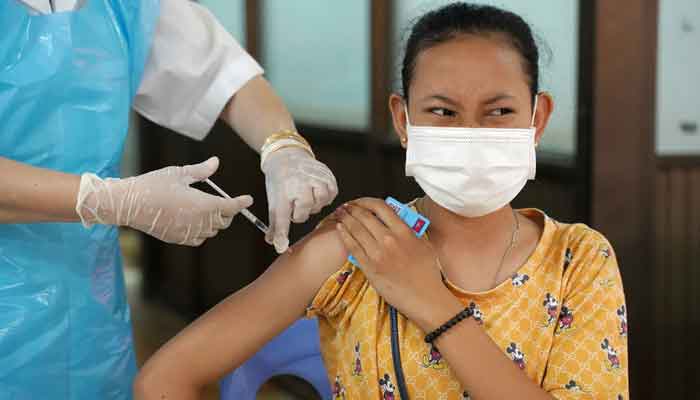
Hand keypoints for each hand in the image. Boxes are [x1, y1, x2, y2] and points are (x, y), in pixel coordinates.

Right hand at [76, 157, 252, 245]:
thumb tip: (216, 162)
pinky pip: (199, 238)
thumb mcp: (178, 173)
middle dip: (227, 211)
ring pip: (212, 230)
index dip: (241, 203)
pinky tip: (196, 223)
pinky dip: (202, 232)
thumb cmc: (153, 184)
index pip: (230, 207)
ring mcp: (188, 232)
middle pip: (223, 220)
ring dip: (215, 222)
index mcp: (202, 204)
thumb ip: (201, 171)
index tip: (247, 199)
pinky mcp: (178, 239)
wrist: (129, 204)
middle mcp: (199, 221)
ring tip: (208, 210)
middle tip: (223, 202)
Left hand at [262, 147, 337, 252]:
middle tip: (295, 202)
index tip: (281, 246)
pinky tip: (317, 190)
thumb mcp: (274, 201)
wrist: (288, 157)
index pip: (281, 218)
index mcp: (282, 192)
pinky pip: (331, 195)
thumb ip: (276, 224)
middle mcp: (299, 185)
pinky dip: (325, 196)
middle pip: (303, 214)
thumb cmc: (281, 182)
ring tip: (307, 196)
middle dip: (299, 212)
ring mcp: (315, 179)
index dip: (281, 234)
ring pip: (320, 205)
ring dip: (314, 204)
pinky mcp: (328, 176)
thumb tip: (273, 244)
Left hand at [334, 198, 454, 328]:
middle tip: (346, 206)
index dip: (366, 201)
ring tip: (340, 215)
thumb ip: (410, 231)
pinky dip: (344, 235)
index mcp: (404, 232)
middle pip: (364, 216)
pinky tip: (340, 229)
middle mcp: (389, 239)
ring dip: (345, 219)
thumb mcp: (424, 245)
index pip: (380, 207)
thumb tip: (398, 221)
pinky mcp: (369, 267)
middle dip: (352, 208)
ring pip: (355, 229)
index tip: (360, 202)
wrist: (424, 297)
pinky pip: (352, 246)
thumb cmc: (427, 274)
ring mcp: (377, 253)